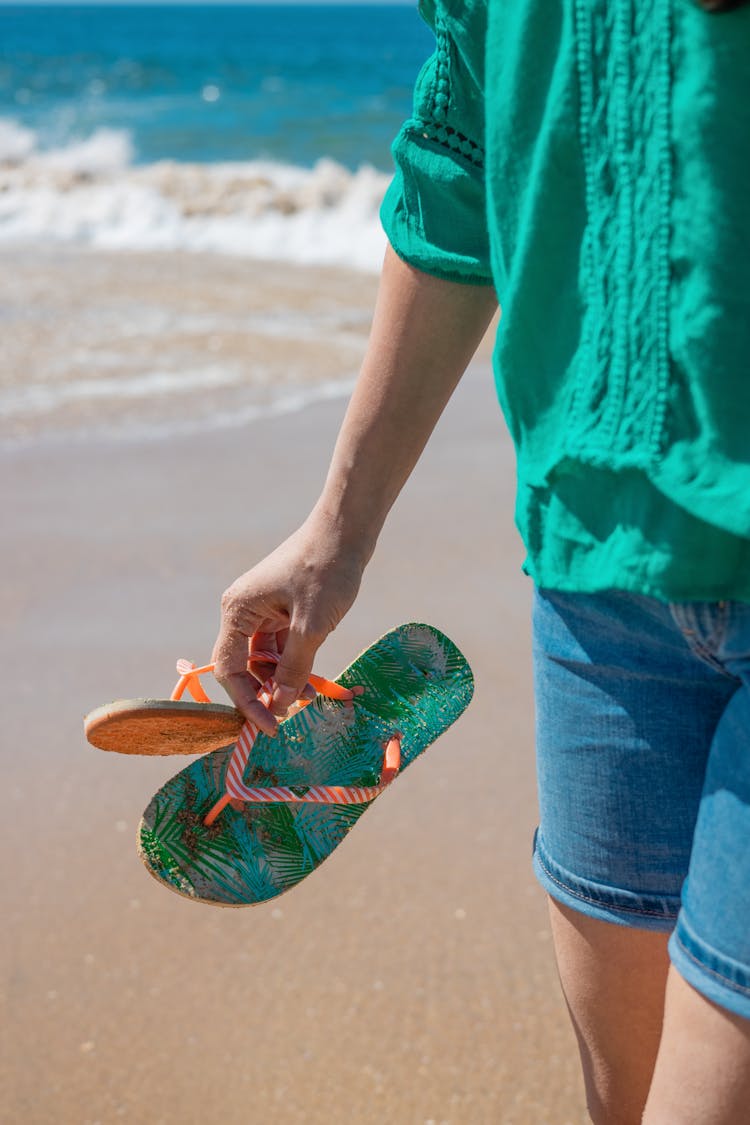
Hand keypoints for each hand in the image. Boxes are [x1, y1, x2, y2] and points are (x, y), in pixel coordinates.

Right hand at [211, 511, 367, 730]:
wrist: (346, 530)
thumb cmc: (326, 571)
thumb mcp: (312, 626)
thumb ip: (295, 667)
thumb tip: (281, 704)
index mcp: (238, 611)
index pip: (228, 669)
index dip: (246, 701)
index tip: (270, 726)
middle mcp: (243, 610)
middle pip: (243, 666)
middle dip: (265, 692)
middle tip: (290, 716)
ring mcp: (263, 609)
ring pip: (264, 658)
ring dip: (282, 681)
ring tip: (309, 698)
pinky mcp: (282, 608)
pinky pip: (281, 646)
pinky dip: (293, 664)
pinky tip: (312, 680)